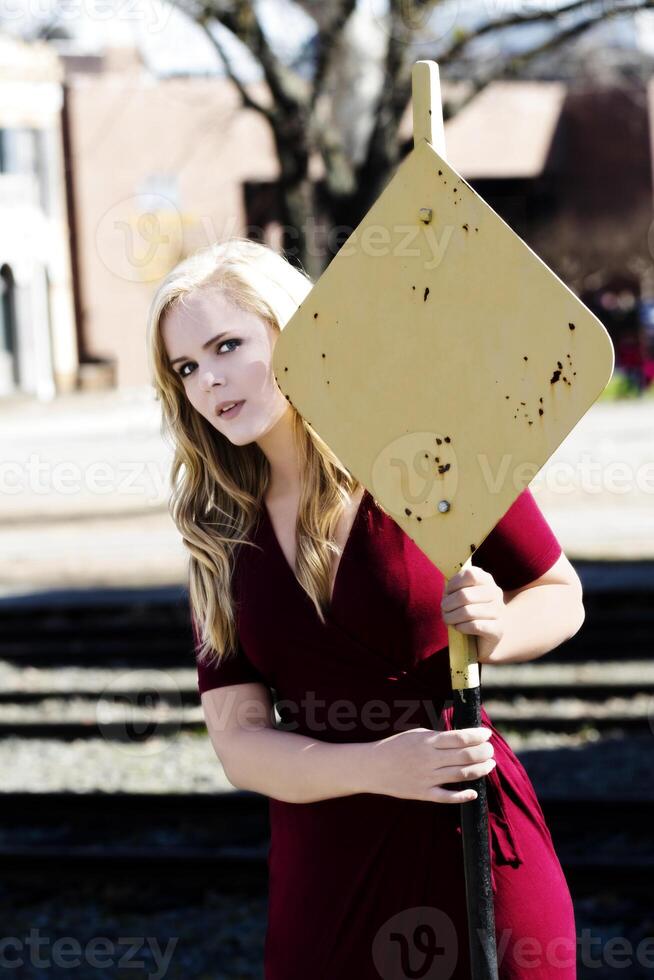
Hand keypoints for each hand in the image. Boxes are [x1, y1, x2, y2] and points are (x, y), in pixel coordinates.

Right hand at [364, 726, 495, 803]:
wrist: (371, 767)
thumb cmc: (395, 746)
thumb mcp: (415, 734)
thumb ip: (437, 736)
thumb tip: (462, 737)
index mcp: (427, 741)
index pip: (460, 738)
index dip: (477, 736)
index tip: (487, 734)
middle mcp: (429, 759)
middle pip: (465, 756)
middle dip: (483, 752)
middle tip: (490, 750)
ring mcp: (426, 777)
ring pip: (461, 775)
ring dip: (480, 769)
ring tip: (490, 764)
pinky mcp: (422, 793)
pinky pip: (446, 797)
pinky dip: (462, 796)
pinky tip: (474, 792)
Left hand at [441, 564, 506, 663]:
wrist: (481, 637)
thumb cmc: (466, 612)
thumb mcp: (458, 595)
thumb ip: (453, 588)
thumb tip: (447, 590)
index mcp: (486, 580)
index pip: (470, 574)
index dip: (453, 584)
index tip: (447, 593)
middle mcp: (495, 593)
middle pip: (465, 595)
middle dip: (448, 604)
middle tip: (444, 610)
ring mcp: (499, 611)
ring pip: (468, 612)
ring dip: (452, 617)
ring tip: (448, 620)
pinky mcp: (498, 629)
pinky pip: (475, 626)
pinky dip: (462, 627)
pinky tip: (460, 628)